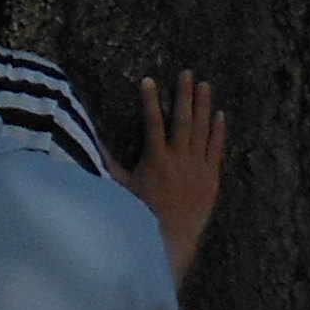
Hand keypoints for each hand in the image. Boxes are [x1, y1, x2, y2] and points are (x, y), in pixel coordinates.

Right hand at [126, 74, 224, 278]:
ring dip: (203, 106)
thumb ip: (107, 160)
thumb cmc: (142, 211)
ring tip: (205, 85)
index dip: (150, 100)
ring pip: (201, 131)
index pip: (153, 122)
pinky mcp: (211, 178)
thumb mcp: (121, 185)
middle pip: (182, 120)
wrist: (173, 236)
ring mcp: (198, 168)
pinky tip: (221, 115)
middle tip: (187, 73)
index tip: (148, 79)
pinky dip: (219, 132)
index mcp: (155, 159)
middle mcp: (178, 160)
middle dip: (184, 95)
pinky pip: (217, 150)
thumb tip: (89, 139)